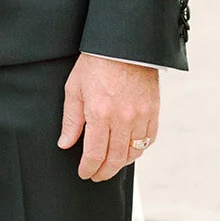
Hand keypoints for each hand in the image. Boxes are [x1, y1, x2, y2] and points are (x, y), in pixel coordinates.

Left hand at [58, 54, 159, 181]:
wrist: (123, 44)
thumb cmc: (95, 63)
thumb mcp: (74, 88)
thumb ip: (71, 120)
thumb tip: (65, 144)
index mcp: (100, 113)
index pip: (94, 153)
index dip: (88, 168)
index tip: (84, 173)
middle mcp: (122, 118)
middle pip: (115, 159)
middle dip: (104, 172)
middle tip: (96, 176)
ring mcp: (141, 116)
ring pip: (132, 153)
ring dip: (120, 163)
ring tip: (110, 164)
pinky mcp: (153, 112)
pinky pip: (148, 140)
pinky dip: (138, 150)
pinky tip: (127, 150)